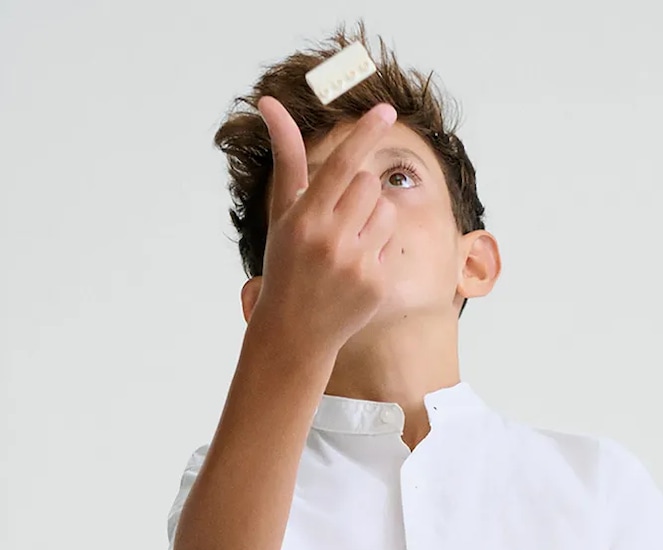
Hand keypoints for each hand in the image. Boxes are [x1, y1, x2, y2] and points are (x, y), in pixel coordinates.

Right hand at [252, 96, 398, 353]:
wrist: (294, 331)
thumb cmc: (287, 264)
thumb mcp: (282, 213)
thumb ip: (286, 159)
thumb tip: (270, 103)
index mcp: (304, 219)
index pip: (342, 165)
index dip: (365, 134)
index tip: (386, 110)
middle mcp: (330, 240)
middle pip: (369, 184)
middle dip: (358, 194)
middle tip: (339, 219)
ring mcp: (356, 265)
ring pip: (385, 211)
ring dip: (372, 220)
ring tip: (348, 246)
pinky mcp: (376, 285)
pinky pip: (391, 244)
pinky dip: (376, 251)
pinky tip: (355, 272)